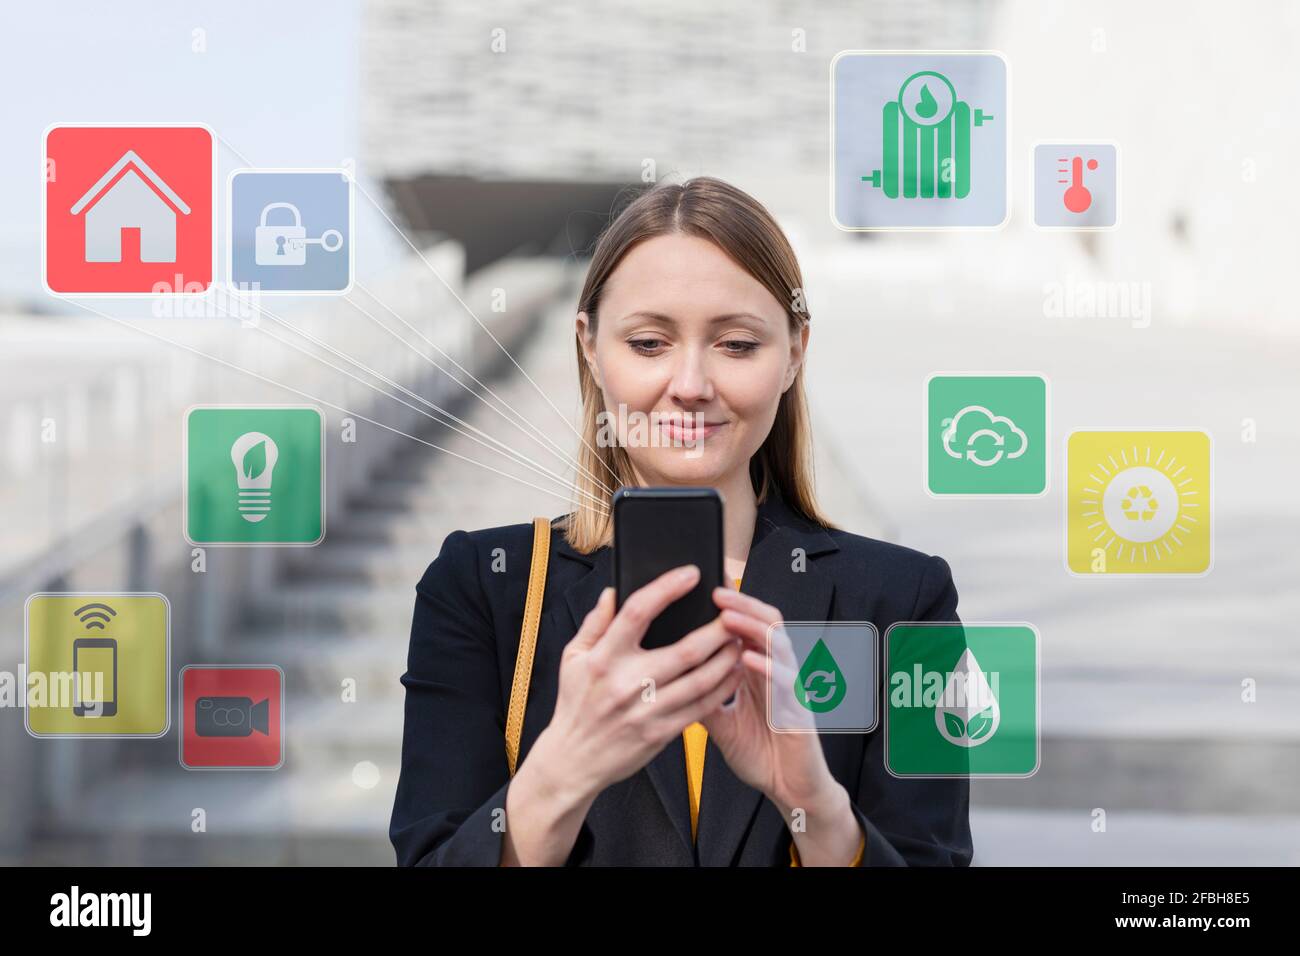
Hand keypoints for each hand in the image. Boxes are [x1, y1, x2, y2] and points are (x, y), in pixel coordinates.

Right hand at [536, 565, 745, 805]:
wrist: (573, 760)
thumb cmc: (575, 704)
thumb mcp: (572, 658)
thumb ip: (595, 623)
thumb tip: (613, 591)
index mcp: (603, 658)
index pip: (637, 613)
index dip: (666, 589)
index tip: (691, 574)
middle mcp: (625, 683)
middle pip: (684, 650)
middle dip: (716, 629)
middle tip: (733, 612)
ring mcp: (645, 711)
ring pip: (700, 680)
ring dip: (726, 658)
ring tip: (739, 639)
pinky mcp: (660, 733)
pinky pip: (700, 707)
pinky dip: (722, 688)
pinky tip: (733, 672)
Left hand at [699, 587, 841, 818]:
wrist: (791, 789)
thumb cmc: (762, 754)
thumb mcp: (722, 722)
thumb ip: (703, 696)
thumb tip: (670, 678)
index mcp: (759, 672)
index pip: (748, 627)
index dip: (732, 607)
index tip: (706, 589)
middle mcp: (777, 673)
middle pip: (766, 624)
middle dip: (742, 605)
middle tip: (715, 592)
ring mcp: (791, 689)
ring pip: (778, 645)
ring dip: (752, 628)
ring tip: (727, 617)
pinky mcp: (800, 711)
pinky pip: (787, 683)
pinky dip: (767, 669)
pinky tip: (748, 660)